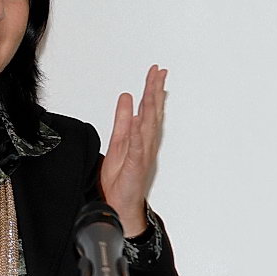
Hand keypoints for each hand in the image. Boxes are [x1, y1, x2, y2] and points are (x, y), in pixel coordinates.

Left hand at [100, 65, 166, 236]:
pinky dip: (139, 135)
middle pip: (151, 113)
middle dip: (154, 91)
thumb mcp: (118, 140)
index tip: (155, 72)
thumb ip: (122, 119)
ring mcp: (142, 154)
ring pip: (148, 126)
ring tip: (153, 89)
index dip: (151, 89)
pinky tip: (140, 122)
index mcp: (140, 136)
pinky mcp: (135, 166)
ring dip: (151, 107)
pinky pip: (138, 148)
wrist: (120, 203)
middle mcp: (145, 143)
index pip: (148, 108)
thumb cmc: (122, 177)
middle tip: (159, 72)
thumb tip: (126, 99)